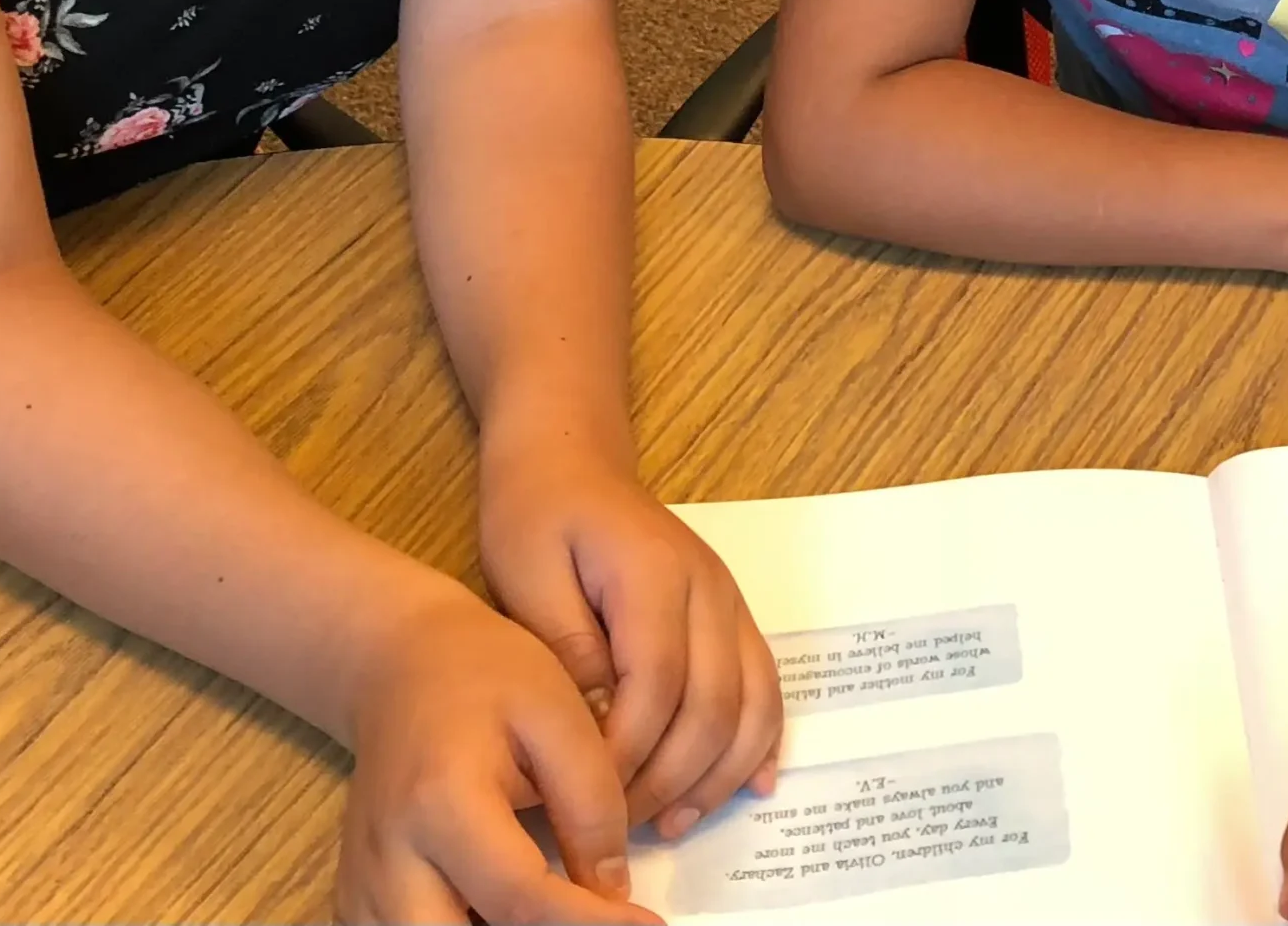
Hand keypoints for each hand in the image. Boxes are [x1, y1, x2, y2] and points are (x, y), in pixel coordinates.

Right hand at [337, 583, 660, 925]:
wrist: (400, 662)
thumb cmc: (485, 674)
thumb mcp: (557, 711)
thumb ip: (591, 802)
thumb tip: (612, 893)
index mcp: (441, 802)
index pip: (521, 900)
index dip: (593, 925)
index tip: (647, 925)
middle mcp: (388, 858)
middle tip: (590, 921)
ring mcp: (363, 884)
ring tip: (553, 910)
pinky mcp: (360, 898)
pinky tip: (503, 914)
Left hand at [481, 438, 782, 838]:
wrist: (570, 460)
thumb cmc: (537, 513)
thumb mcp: (522, 571)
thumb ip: (564, 646)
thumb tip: (600, 722)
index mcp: (655, 573)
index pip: (657, 684)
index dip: (628, 753)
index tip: (588, 797)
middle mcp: (708, 587)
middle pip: (712, 705)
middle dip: (670, 779)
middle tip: (620, 827)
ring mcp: (728, 600)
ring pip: (752, 704)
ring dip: (718, 775)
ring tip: (672, 824)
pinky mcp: (731, 614)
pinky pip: (765, 686)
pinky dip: (758, 743)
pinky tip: (747, 790)